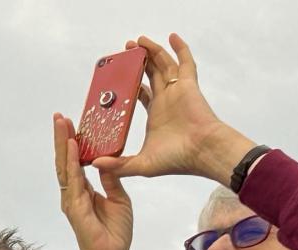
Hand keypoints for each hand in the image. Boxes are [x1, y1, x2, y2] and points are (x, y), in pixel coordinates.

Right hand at [54, 113, 133, 249]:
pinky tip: (70, 146)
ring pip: (64, 166)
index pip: (75, 162)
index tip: (72, 124)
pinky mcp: (75, 207)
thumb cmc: (114, 233)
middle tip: (59, 116)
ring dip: (62, 144)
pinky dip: (71, 161)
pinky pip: (73, 179)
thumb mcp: (118, 198)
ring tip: (61, 123)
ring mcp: (72, 200)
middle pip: (64, 160)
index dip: (72, 143)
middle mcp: (73, 193)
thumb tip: (107, 162)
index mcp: (83, 191)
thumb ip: (111, 180)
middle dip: (61, 138)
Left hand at [91, 34, 255, 183]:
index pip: (140, 94)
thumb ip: (119, 164)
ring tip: (138, 41)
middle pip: (151, 74)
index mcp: (156, 116)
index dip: (129, 85)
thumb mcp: (141, 164)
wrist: (202, 152)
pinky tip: (172, 37)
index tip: (115, 78)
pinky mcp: (187, 85)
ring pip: (163, 65)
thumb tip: (95, 164)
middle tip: (126, 50)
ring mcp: (177, 92)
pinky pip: (185, 62)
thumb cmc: (177, 160)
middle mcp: (166, 101)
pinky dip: (180, 48)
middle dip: (138, 61)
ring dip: (152, 51)